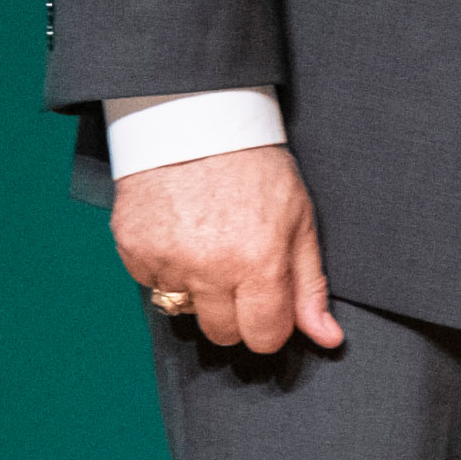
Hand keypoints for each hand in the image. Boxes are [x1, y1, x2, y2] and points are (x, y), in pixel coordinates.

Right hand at [115, 146, 336, 357]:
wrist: (194, 121)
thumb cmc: (255, 168)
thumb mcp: (298, 220)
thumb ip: (310, 285)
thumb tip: (327, 338)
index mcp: (258, 263)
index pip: (263, 337)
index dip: (270, 326)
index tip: (268, 305)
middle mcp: (209, 269)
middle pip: (221, 334)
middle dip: (234, 313)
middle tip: (238, 271)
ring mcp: (166, 261)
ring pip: (184, 309)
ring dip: (197, 288)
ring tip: (207, 243)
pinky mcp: (133, 250)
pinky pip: (152, 284)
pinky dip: (166, 267)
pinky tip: (179, 232)